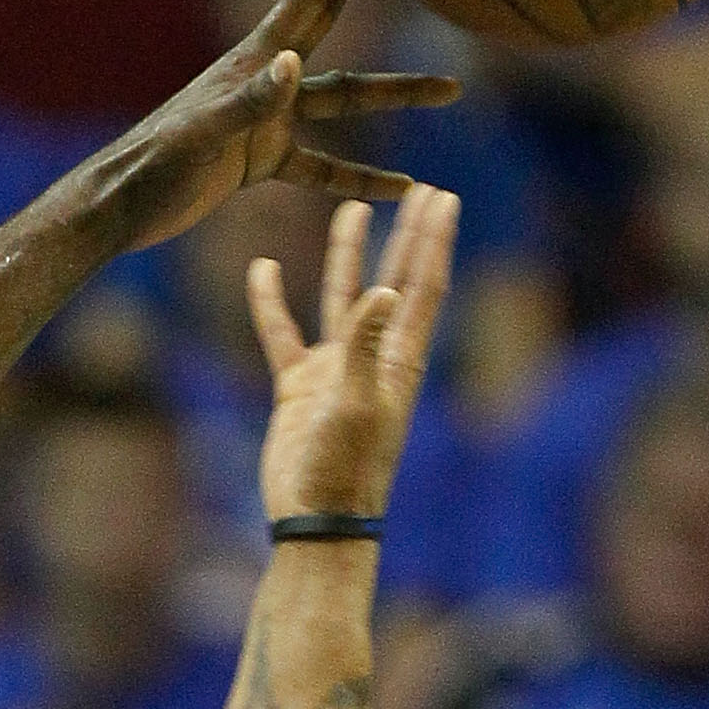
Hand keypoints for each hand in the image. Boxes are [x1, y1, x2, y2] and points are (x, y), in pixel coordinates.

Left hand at [86, 0, 456, 257]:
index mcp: (252, 61)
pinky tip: (400, 189)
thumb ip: (248, 102)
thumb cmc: (151, 170)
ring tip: (452, 89)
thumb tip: (295, 62)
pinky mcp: (261, 159)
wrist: (120, 209)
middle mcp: (265, 78)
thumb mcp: (200, 136)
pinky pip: (323, 166)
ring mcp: (267, 118)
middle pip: (332, 21)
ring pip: (345, 98)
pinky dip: (360, 178)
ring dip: (396, 95)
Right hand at [249, 184, 460, 521]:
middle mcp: (372, 357)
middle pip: (394, 280)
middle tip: (420, 190)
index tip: (443, 199)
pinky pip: (284, 334)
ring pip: (342, 297)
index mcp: (399, 360)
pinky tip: (265, 270)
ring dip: (349, 255)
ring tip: (353, 210)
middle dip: (406, 235)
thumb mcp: (358, 405)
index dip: (433, 241)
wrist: (314, 519)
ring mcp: (336, 370)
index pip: (422, 287)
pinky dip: (273, 303)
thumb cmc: (345, 470)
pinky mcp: (299, 387)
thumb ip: (366, 347)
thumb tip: (382, 291)